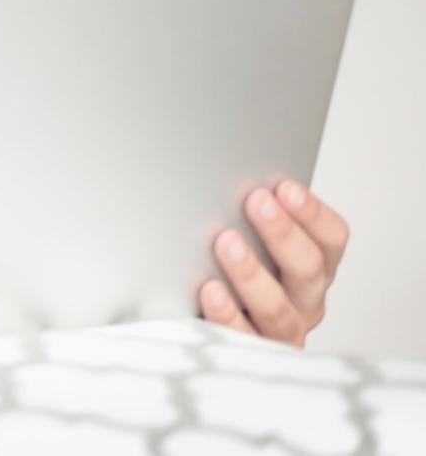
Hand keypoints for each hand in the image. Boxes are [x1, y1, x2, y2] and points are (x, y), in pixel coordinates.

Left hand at [197, 178, 349, 346]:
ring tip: (226, 242)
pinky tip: (209, 290)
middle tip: (256, 202)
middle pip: (308, 270)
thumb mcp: (254, 246)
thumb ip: (254, 223)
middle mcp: (305, 303)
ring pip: (277, 307)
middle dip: (282, 233)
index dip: (312, 214)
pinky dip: (226, 313)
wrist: (207, 329)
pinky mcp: (250, 356)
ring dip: (252, 272)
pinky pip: (241, 338)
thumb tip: (234, 183)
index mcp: (313, 270)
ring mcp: (280, 333)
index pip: (331, 241)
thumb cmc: (232, 277)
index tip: (285, 187)